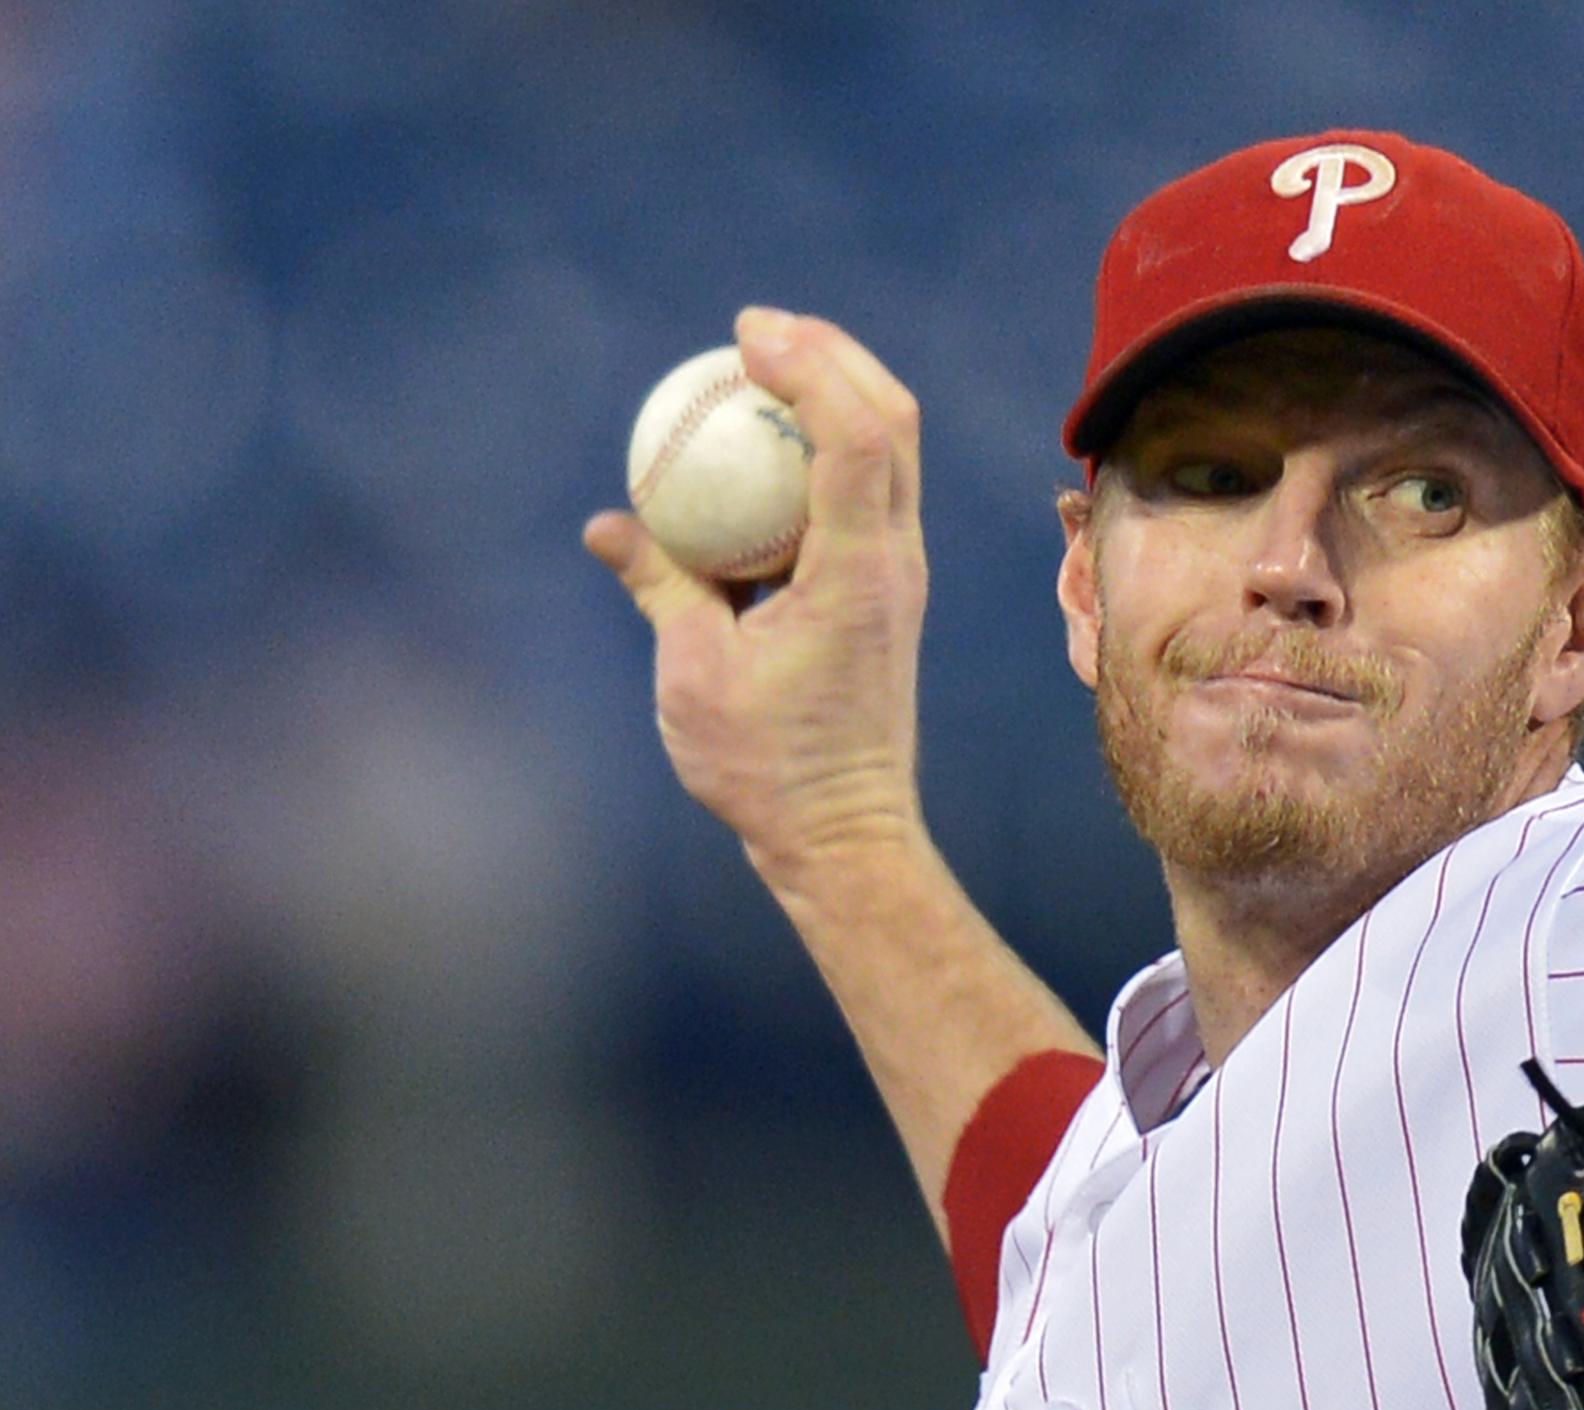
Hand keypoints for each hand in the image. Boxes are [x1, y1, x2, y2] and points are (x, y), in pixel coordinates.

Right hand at [585, 307, 931, 881]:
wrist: (844, 832)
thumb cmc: (767, 768)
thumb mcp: (691, 673)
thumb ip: (660, 585)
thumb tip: (609, 525)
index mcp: (857, 574)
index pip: (856, 438)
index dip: (809, 367)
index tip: (746, 335)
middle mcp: (895, 561)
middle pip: (893, 420)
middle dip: (834, 354)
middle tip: (755, 328)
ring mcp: (900, 573)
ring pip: (892, 450)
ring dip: (837, 391)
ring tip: (763, 361)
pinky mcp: (889, 587)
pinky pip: (867, 490)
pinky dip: (825, 446)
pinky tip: (763, 443)